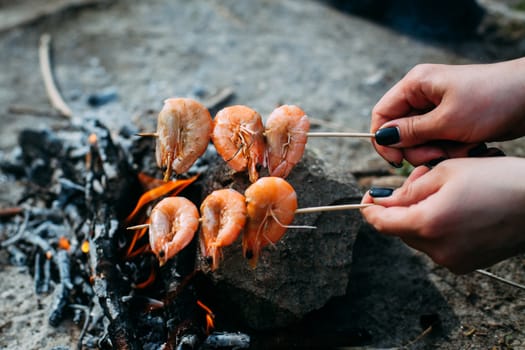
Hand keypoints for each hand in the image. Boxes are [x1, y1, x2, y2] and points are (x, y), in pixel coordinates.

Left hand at [360, 157, 524, 273]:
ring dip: (419, 213)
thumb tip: (380, 201)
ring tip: (442, 189)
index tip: (369, 195)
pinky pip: (438, 244)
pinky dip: (436, 226)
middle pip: (400, 228)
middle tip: (421, 177)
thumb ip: (407, 190)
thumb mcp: (445, 172)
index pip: (382, 223)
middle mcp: (437, 250)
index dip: (370, 209)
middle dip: (402, 203)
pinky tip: (454, 207)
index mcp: (428, 224)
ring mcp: (453, 261)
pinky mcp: (466, 264)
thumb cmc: (496, 179)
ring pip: (418, 236)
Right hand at [371, 58, 524, 165]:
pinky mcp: (451, 120)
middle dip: (419, 148)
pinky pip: (439, 142)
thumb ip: (411, 132)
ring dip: (439, 151)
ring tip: (462, 147)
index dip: (383, 140)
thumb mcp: (446, 120)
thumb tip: (382, 138)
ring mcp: (437, 108)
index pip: (382, 114)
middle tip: (441, 152)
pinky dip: (452, 149)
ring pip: (420, 141)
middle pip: (401, 132)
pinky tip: (470, 145)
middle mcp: (422, 95)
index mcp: (415, 85)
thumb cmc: (492, 100)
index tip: (396, 161)